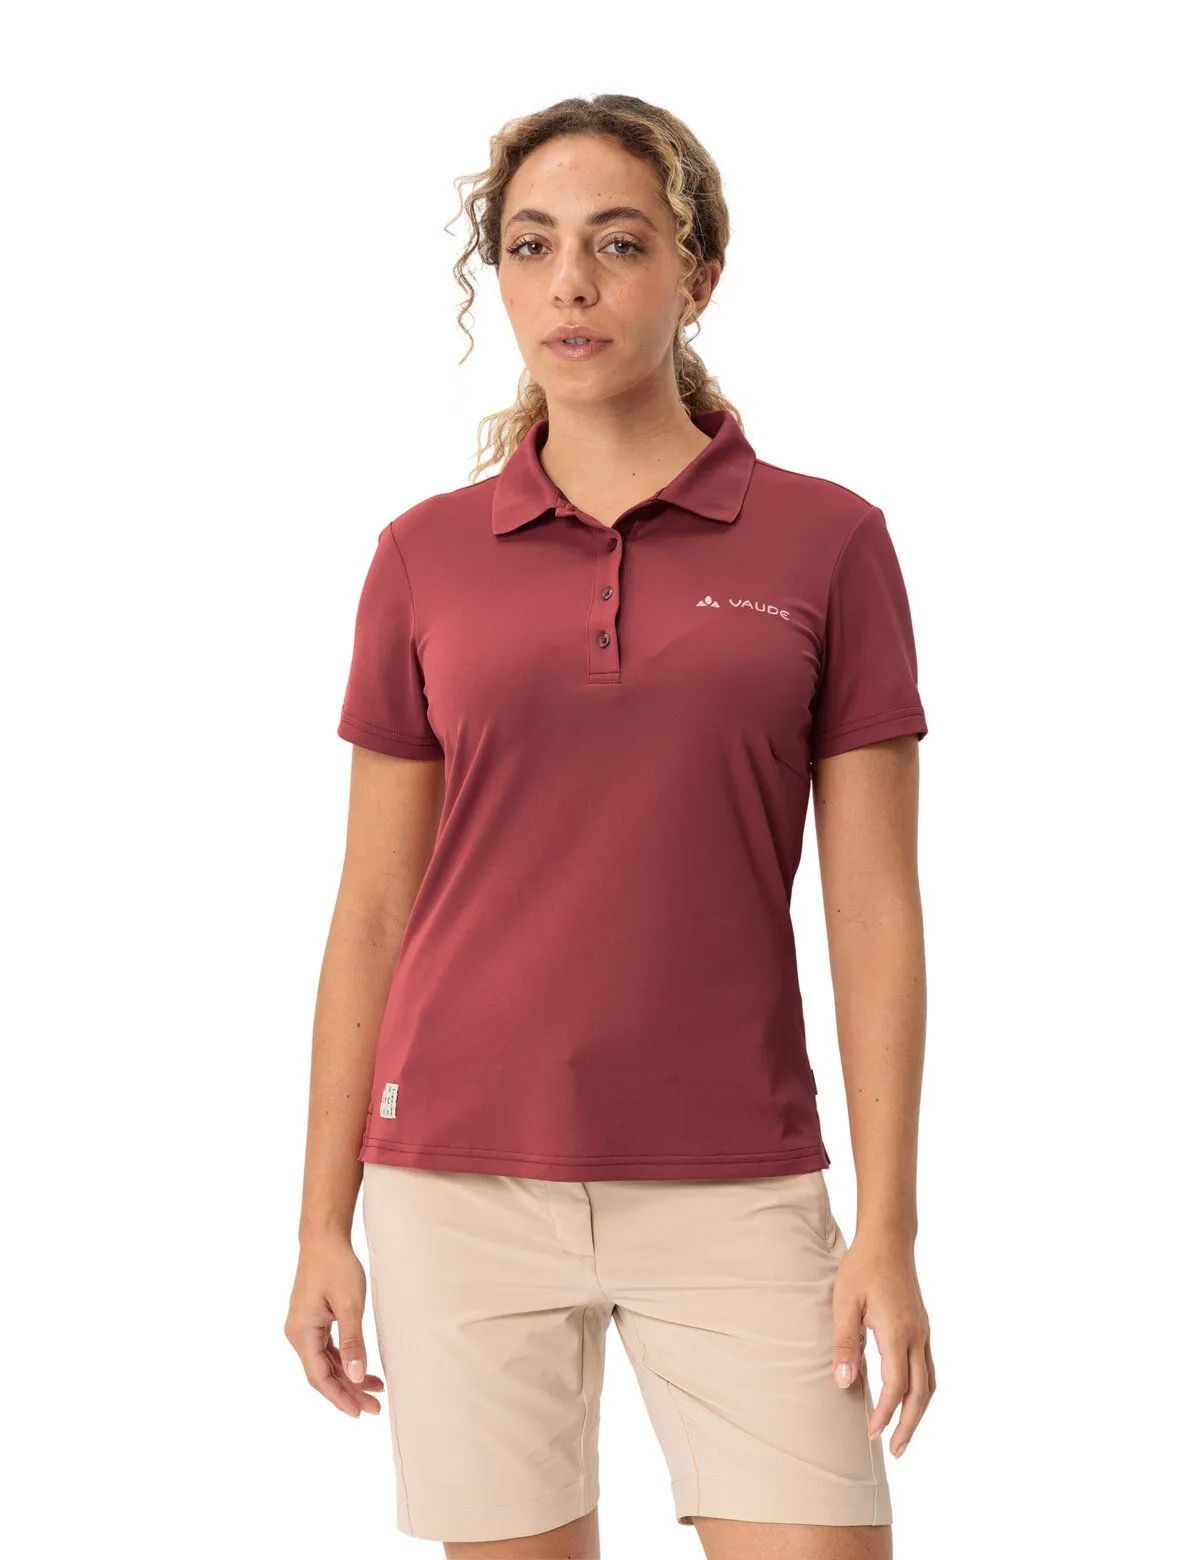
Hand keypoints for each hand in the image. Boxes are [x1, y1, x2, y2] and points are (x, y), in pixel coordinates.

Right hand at [284, 1234, 384, 1416]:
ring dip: (348, 1377)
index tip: (360, 1412)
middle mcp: (298, 1334)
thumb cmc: (336, 1266)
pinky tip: (362, 1368)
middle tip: (374, 1407)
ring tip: (375, 1390)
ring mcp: (304, 1327)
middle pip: (322, 1374)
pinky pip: (326, 1349)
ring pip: (325, 1363)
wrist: (324, 1237)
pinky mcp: (312, 1320)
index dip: (340, 1397)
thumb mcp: (349, 1305)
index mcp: (302, 1333)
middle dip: (348, 1392)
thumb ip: (352, 1342)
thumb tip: (357, 1376)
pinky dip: (344, 1361)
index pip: (320, 1377)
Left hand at [830, 1229, 934, 1456]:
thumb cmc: (862, 1268)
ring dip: (919, 1412)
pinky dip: (922, 1391)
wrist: (888, 1240)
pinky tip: (910, 1399)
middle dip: (909, 1425)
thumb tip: (844, 1384)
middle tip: (895, 1451)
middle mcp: (917, 1336)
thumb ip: (845, 1344)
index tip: (869, 1432)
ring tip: (903, 1434)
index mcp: (897, 1332)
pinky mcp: (923, 1328)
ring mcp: (923, 1332)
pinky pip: (929, 1369)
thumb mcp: (844, 1303)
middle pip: (920, 1393)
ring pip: (929, 1383)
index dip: (884, 1413)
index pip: (896, 1386)